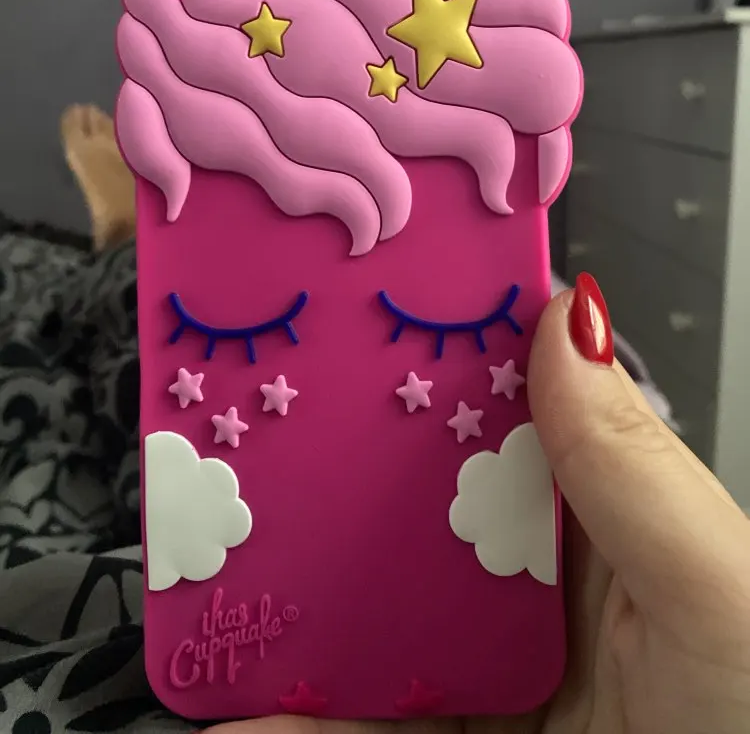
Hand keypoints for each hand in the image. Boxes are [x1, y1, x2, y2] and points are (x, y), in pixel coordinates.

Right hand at [207, 274, 749, 733]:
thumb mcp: (709, 582)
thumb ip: (631, 464)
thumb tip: (564, 317)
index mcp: (599, 507)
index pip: (501, 412)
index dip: (429, 364)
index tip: (344, 327)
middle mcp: (535, 574)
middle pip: (415, 507)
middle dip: (331, 481)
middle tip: (254, 452)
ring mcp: (491, 660)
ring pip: (375, 612)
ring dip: (298, 604)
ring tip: (230, 585)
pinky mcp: (455, 730)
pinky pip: (364, 716)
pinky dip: (300, 716)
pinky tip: (250, 710)